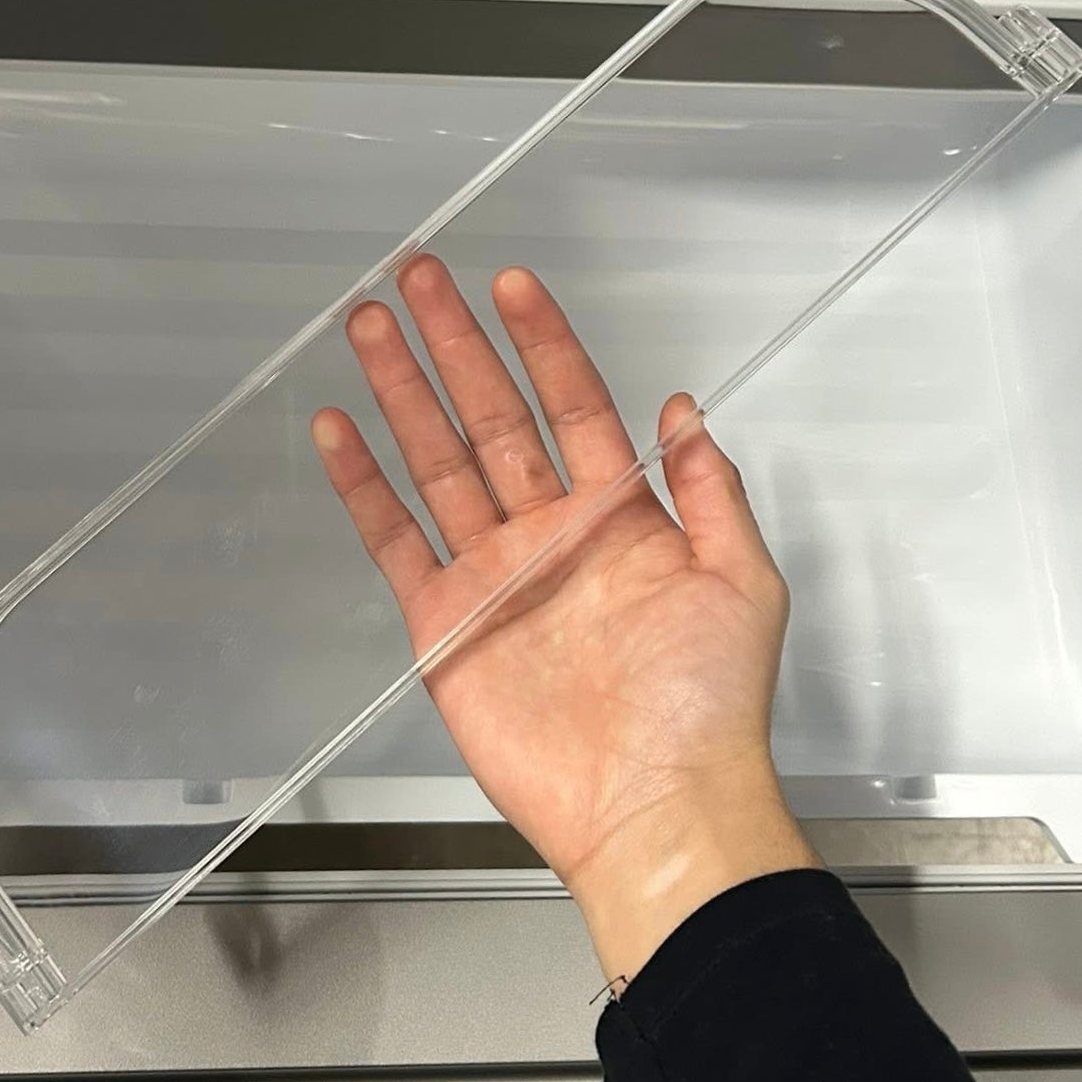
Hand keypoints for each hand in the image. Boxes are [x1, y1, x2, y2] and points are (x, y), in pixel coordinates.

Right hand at [311, 256, 817, 982]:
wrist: (654, 807)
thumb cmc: (709, 702)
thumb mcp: (742, 581)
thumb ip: (711, 490)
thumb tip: (684, 407)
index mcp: (618, 515)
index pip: (571, 403)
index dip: (543, 341)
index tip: (513, 283)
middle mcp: (548, 530)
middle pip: (492, 415)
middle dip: (454, 344)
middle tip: (417, 275)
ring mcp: (491, 571)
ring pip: (437, 460)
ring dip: (402, 392)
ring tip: (368, 325)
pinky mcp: (443, 621)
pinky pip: (395, 539)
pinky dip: (363, 488)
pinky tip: (339, 430)